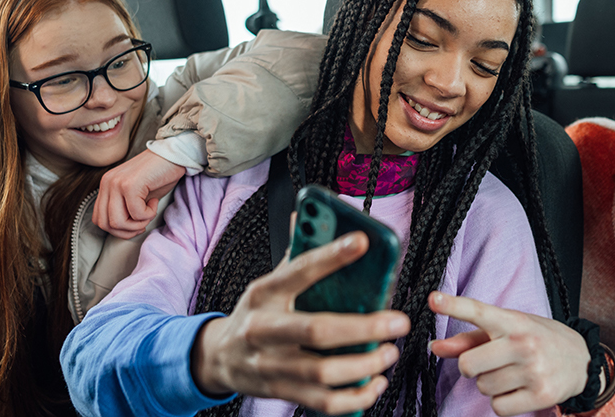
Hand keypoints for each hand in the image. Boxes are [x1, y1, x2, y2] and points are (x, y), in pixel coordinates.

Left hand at [93, 149, 185, 238]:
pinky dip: (148, 214)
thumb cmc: (159, 174)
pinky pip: (136, 214)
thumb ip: (124, 208)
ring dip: (138, 224)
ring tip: (149, 212)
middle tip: (143, 222)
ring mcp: (116, 183)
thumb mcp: (136, 195)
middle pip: (105, 224)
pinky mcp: (130, 185)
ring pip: (117, 222)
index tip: (135, 224)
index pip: (98, 219)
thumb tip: (122, 230)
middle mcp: (107, 183)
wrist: (174, 154)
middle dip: (127, 231)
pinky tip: (154, 202)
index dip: (117, 230)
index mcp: (106, 185)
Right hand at [193, 232, 411, 414]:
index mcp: (263, 294)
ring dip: (364, 365)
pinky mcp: (280, 392)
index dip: (331, 256)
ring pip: (322, 372)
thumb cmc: (254, 314)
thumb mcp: (267, 282)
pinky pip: (322, 401)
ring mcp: (270, 365)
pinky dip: (355, 398)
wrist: (216, 359)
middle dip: (364, 327)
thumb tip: (308, 215)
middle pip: (316, 330)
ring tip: (389, 352)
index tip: (363, 242)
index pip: (298, 271)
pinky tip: (373, 383)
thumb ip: (295, 254)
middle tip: (398, 322)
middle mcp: (263, 330)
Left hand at [428, 292, 588, 416]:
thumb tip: (435, 348)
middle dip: (471, 367)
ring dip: (490, 384)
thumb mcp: (508, 329)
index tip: (434, 299)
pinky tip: (518, 390)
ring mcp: (534, 370)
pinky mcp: (541, 395)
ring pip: (483, 387)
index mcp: (514, 321)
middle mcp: (524, 343)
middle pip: (468, 364)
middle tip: (489, 362)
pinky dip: (502, 402)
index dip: (454, 305)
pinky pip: (498, 407)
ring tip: (511, 373)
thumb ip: (470, 338)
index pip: (478, 311)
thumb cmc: (537, 339)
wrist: (582, 360)